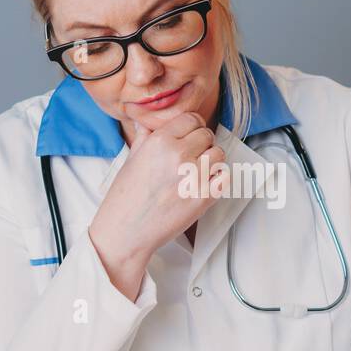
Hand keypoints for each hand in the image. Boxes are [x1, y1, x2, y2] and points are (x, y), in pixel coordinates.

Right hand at [89, 112, 228, 298]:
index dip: (193, 126)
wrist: (126, 230)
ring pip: (219, 154)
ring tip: (198, 170)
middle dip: (202, 143)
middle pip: (207, 135)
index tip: (192, 134)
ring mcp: (193, 176)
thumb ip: (145, 137)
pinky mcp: (204, 197)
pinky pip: (225, 177)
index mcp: (159, 141)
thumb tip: (147, 122)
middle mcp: (178, 155)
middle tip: (192, 155)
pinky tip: (205, 183)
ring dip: (211, 160)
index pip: (191, 119)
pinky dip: (218, 178)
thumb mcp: (132, 159)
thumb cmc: (126, 198)